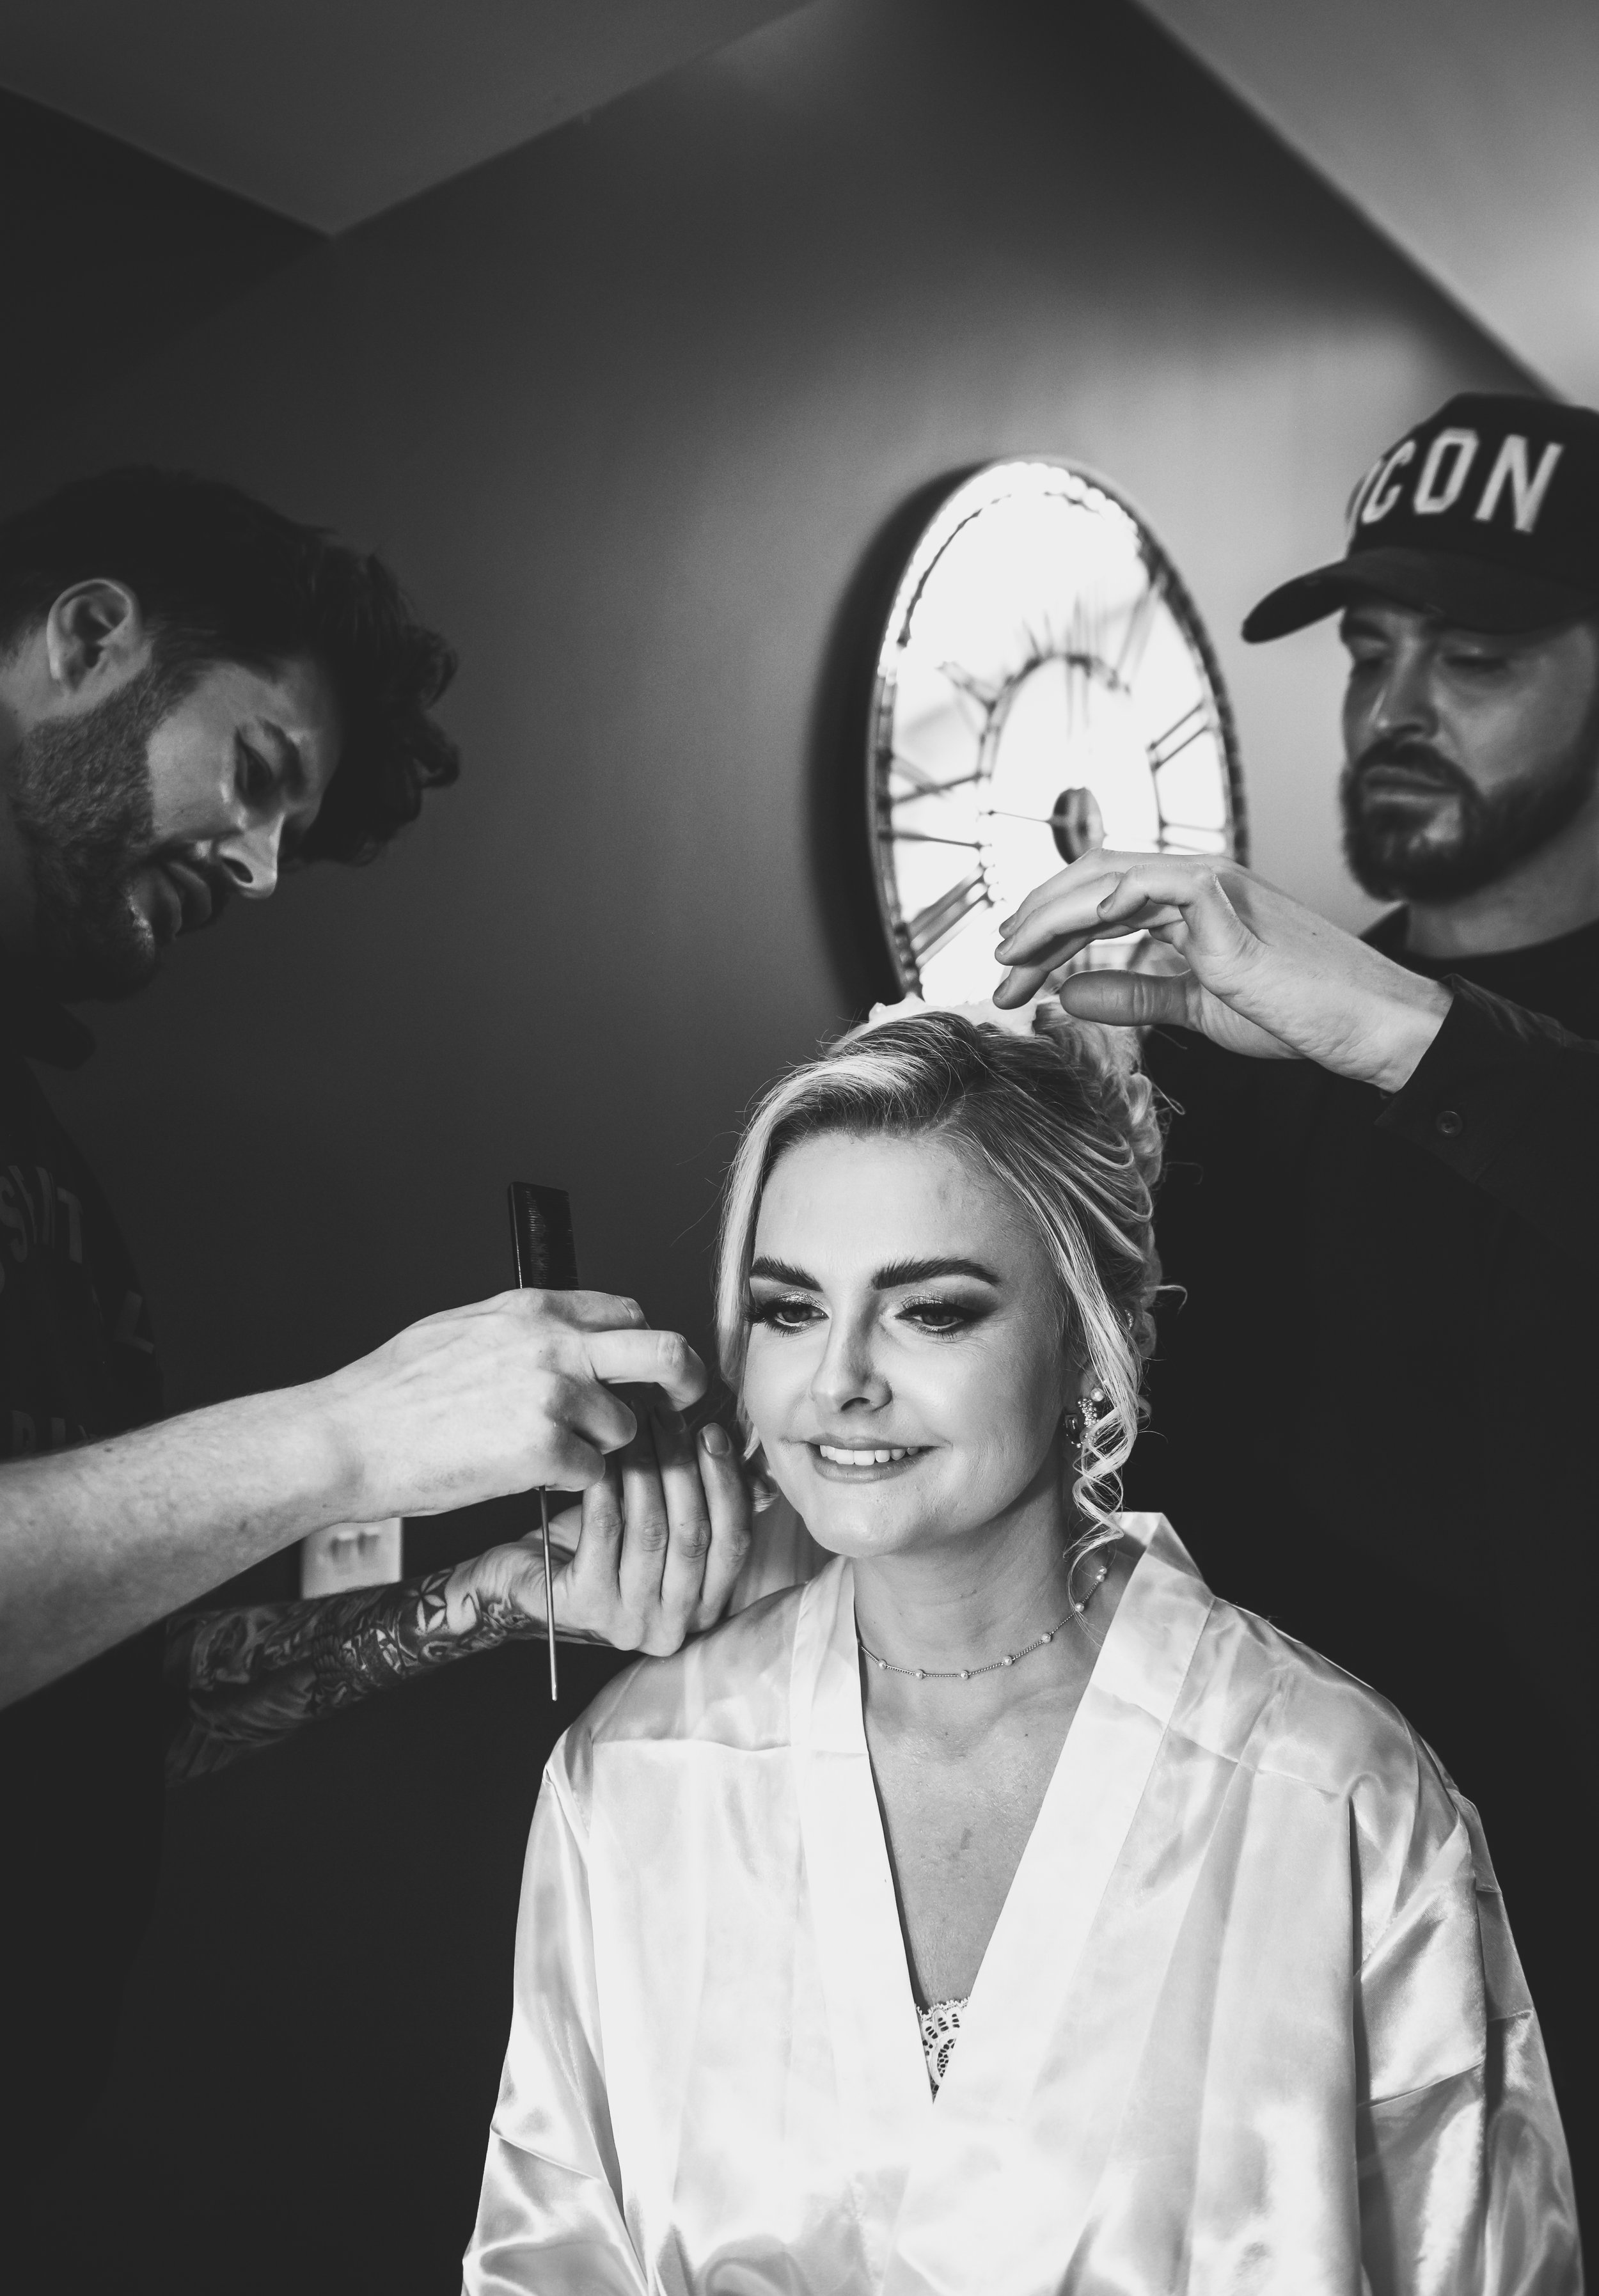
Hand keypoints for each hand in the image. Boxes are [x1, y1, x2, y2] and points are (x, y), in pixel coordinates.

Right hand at [312, 1290, 707, 1523]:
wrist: (348, 1438)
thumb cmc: (392, 1391)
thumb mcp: (463, 1328)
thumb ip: (524, 1327)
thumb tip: (565, 1332)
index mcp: (536, 1309)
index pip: (630, 1313)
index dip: (644, 1346)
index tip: (647, 1373)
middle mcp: (556, 1343)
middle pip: (666, 1352)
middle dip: (686, 1383)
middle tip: (684, 1409)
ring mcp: (554, 1395)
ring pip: (627, 1427)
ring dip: (601, 1448)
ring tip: (546, 1454)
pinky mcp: (545, 1449)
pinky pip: (594, 1472)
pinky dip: (569, 1481)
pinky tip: (526, 1475)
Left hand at [444, 1405, 755, 1655]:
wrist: (526, 1580)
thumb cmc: (603, 1547)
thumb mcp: (664, 1528)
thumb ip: (711, 1504)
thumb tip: (759, 1468)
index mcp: (703, 1608)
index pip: (735, 1544)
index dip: (729, 1485)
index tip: (713, 1434)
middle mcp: (671, 1625)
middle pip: (693, 1534)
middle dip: (684, 1466)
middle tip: (667, 1417)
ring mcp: (629, 1621)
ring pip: (651, 1531)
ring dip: (647, 1469)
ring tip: (637, 1425)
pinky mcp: (586, 1606)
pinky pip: (605, 1530)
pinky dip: (608, 1485)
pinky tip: (603, 1454)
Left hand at [993, 850, 1451, 1090]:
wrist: (1372, 1026)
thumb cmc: (1302, 1012)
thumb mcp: (1198, 1008)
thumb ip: (1137, 994)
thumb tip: (1072, 993)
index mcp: (1193, 900)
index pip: (1101, 896)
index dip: (1048, 927)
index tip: (1012, 967)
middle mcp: (1200, 880)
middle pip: (1093, 878)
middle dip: (1035, 920)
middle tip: (997, 966)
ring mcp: (1216, 888)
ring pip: (1109, 878)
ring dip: (1051, 917)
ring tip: (1013, 956)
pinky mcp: (1229, 911)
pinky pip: (1156, 890)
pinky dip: (1107, 904)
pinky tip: (1073, 935)